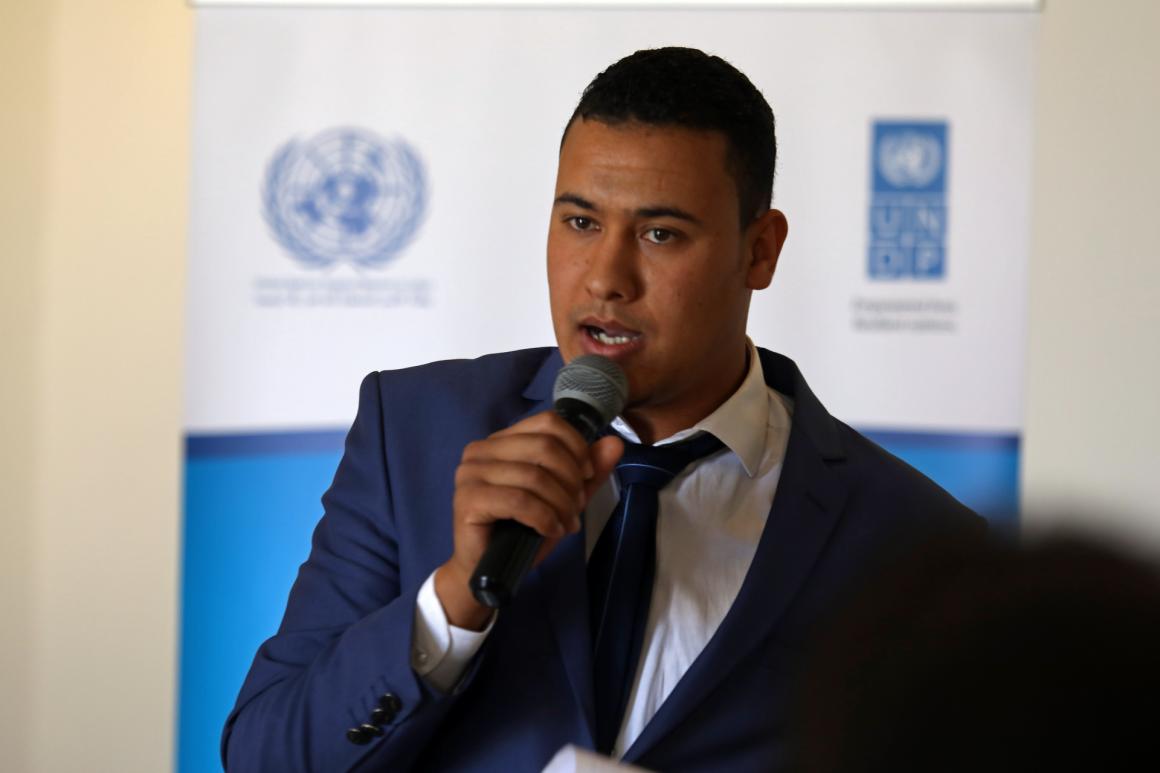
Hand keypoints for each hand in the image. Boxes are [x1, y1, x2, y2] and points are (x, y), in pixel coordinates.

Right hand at [435, 411, 622, 629]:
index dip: (576, 447)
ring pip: (534, 476)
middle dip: (571, 480)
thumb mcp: (562, 497)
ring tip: (566, 523)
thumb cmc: (520, 532)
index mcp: (501, 441)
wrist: (487, 572)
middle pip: (544, 447)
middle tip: (576, 507)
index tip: (587, 476)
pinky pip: (519, 501)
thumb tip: (615, 443)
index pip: (547, 422)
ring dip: (561, 504)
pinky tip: (551, 530)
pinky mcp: (468, 499)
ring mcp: (470, 473)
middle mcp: (481, 450)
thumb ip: (588, 470)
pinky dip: (544, 517)